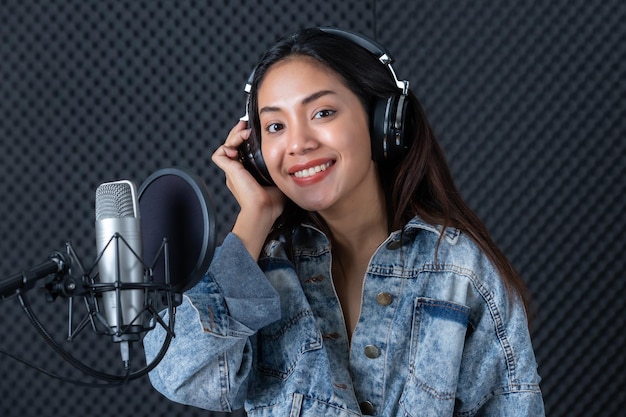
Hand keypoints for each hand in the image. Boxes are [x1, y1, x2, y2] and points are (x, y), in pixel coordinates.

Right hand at [212, 120, 284, 257]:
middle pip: (231, 145)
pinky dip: (227, 147)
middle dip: (237, 133)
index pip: (241, 150)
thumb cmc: (272, 202)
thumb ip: (280, 169)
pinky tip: (239, 144)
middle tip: (245, 124)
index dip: (244, 139)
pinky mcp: (229, 171)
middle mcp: (236, 171)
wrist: (264, 211)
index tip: (252, 130)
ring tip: (245, 132)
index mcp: (245, 173)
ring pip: (225, 147)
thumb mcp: (279, 179)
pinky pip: (220, 154)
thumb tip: (292, 160)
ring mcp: (232, 171)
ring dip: (234, 136)